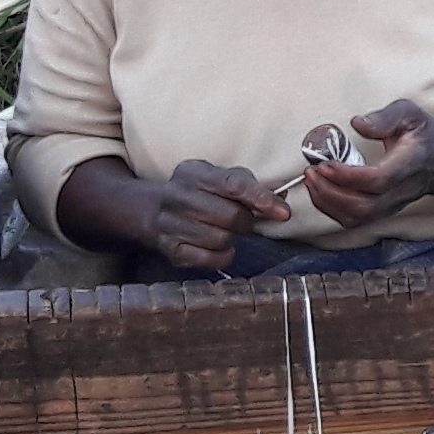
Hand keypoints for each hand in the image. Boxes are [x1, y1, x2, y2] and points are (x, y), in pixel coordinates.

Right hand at [118, 159, 287, 271]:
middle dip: (246, 221)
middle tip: (244, 220)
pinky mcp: (171, 250)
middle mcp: (179, 197)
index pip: (233, 184)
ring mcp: (171, 225)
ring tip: (226, 231)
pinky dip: (222, 256)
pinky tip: (220, 247)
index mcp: (193, 173)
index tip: (283, 213)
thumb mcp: (215, 177)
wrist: (150, 210)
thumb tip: (280, 203)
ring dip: (233, 239)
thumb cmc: (196, 192)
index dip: (261, 199)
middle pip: (231, 216)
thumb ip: (247, 185)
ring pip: (221, 239)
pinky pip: (209, 259)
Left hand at [302, 101, 433, 228]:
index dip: (349, 176)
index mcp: (409, 165)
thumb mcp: (410, 114)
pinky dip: (332, 210)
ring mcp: (392, 205)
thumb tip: (357, 123)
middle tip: (312, 172)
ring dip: (328, 204)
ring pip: (357, 218)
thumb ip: (385, 117)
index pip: (379, 180)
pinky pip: (354, 220)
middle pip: (363, 207)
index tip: (326, 164)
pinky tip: (321, 192)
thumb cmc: (424, 135)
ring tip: (311, 181)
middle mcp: (400, 191)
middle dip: (331, 193)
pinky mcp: (382, 211)